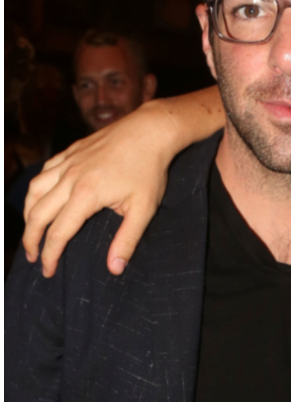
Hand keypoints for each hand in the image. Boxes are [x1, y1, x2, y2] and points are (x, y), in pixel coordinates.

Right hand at [23, 102, 176, 276]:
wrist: (149, 130)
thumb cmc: (150, 170)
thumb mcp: (144, 209)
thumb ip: (127, 240)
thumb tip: (115, 269)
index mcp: (86, 195)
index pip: (58, 232)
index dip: (49, 255)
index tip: (47, 271)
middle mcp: (69, 178)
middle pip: (37, 213)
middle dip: (32, 239)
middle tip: (33, 257)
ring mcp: (67, 162)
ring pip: (34, 190)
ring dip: (28, 214)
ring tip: (32, 231)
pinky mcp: (70, 152)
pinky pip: (43, 172)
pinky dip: (36, 189)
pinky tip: (40, 199)